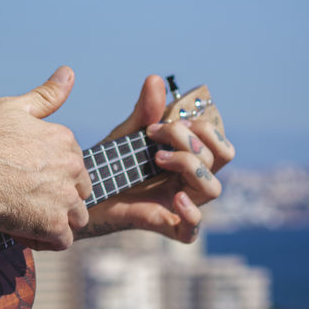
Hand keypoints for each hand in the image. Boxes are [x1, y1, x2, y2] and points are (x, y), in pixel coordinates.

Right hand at [0, 66, 91, 250]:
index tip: (26, 174)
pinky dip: (44, 239)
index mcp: (64, 139)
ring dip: (56, 220)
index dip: (50, 171)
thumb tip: (68, 73)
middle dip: (59, 196)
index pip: (73, 162)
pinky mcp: (54, 225)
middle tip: (25, 196)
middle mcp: (71, 167)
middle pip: (79, 190)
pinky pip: (62, 241)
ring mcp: (65, 198)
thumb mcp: (12, 107)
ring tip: (26, 215)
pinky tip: (22, 230)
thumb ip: (45, 95)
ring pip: (76, 217)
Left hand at [80, 74, 234, 243]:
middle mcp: (193, 180)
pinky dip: (191, 214)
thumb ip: (145, 111)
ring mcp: (184, 204)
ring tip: (156, 157)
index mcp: (191, 158)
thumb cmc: (114, 162)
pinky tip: (176, 199)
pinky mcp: (169, 226)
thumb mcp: (130, 133)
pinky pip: (193, 229)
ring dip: (189, 164)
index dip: (200, 126)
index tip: (163, 121)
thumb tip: (155, 79)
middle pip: (222, 157)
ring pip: (213, 187)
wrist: (87, 192)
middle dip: (194, 139)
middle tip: (161, 134)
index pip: (219, 141)